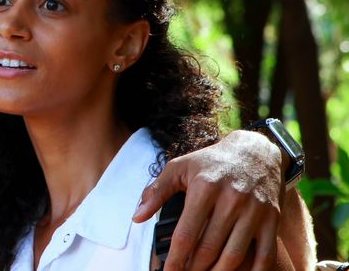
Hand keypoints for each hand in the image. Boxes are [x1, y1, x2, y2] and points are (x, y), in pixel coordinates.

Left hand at [134, 130, 283, 269]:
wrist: (255, 151)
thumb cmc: (212, 161)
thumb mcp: (179, 167)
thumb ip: (157, 191)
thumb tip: (137, 217)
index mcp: (204, 188)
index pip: (186, 233)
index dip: (176, 259)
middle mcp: (231, 200)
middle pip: (209, 248)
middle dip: (194, 268)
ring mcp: (254, 211)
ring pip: (234, 255)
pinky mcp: (272, 219)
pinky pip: (265, 254)